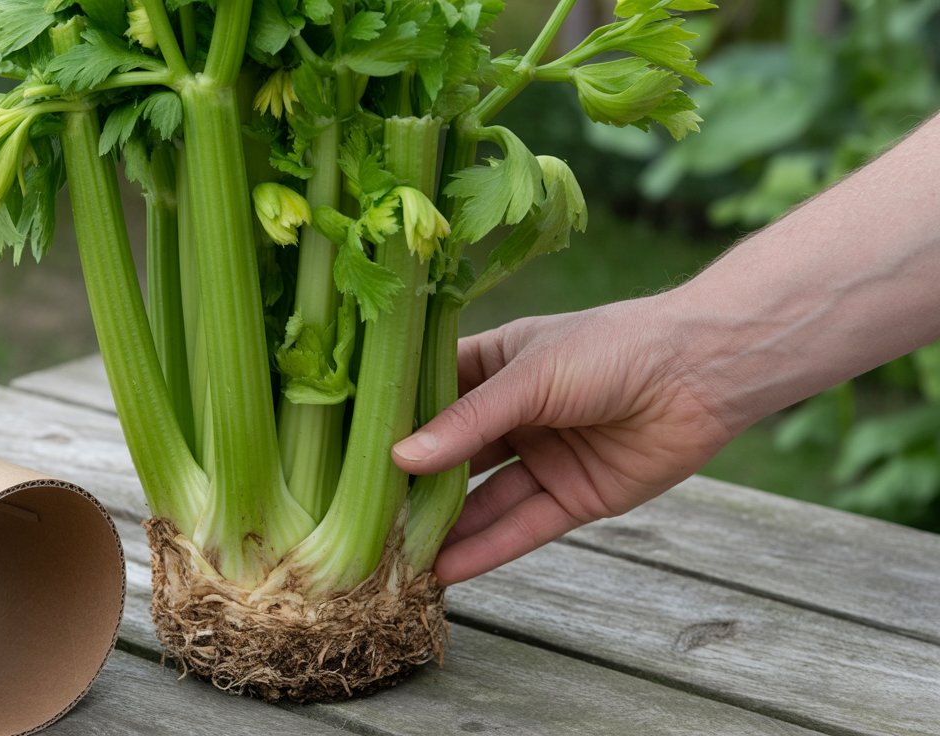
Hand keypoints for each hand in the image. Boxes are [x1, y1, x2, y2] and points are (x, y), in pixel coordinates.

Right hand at [392, 297, 734, 583]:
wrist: (704, 372)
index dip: (391, 420)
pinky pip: (521, 526)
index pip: (429, 394)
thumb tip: (400, 459)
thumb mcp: (530, 376)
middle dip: (412, 484)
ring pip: (481, 498)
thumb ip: (468, 421)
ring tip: (394, 556)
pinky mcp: (573, 496)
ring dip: (444, 526)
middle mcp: (514, 413)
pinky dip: (487, 548)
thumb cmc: (611, 348)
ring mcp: (542, 456)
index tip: (342, 449)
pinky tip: (447, 569)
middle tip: (360, 516)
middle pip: (451, 454)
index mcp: (496, 363)